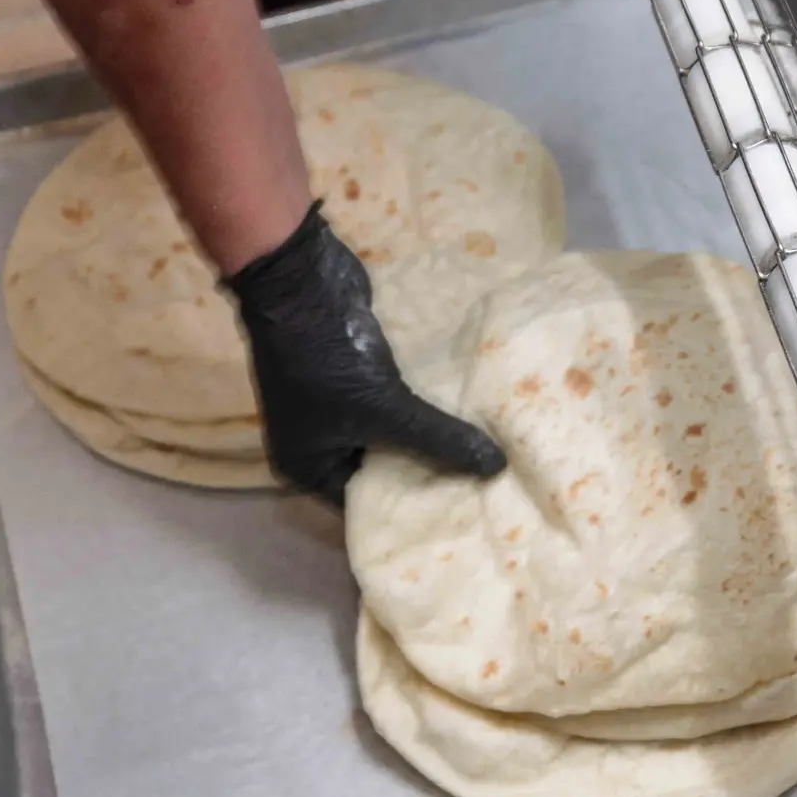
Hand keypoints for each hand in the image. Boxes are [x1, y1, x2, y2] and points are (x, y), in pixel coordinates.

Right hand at [226, 204, 504, 501]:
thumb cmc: (328, 360)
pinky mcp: (362, 377)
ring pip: (395, 435)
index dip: (411, 511)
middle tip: (485, 494)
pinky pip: (399, 403)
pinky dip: (427, 408)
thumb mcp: (384, 409)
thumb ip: (439, 440)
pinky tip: (471, 418)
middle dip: (428, 475)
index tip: (462, 517)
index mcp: (308, 467)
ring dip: (432, 439)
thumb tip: (495, 468)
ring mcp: (341, 408)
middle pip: (384, 471)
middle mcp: (321, 444)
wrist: (301, 279)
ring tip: (487, 461)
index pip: (365, 507)